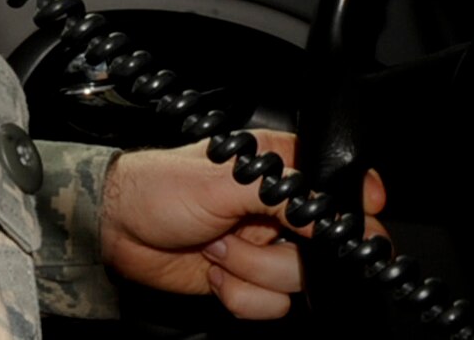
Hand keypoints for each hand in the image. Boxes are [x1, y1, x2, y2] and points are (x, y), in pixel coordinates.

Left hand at [99, 135, 386, 319]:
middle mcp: (276, 209)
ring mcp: (264, 246)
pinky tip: (214, 272)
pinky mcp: (249, 280)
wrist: (117, 231)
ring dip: (250, 271)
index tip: (356, 217)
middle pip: (323, 246)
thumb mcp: (222, 180)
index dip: (351, 206)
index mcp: (275, 168)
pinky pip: (271, 305)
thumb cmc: (157, 187)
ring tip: (216, 248)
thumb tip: (330, 211)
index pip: (334, 185)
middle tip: (241, 233)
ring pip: (297, 280)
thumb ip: (282, 195)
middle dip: (276, 249)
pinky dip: (240, 295)